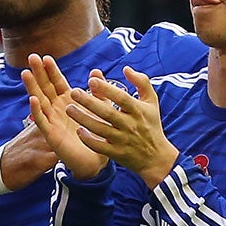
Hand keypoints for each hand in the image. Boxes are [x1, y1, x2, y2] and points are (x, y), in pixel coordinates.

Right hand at [23, 56, 104, 180]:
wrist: (96, 158)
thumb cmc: (97, 133)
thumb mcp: (101, 108)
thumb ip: (98, 91)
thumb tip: (96, 71)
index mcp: (68, 101)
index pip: (57, 82)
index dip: (51, 70)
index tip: (46, 57)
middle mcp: (57, 109)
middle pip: (45, 88)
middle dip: (38, 73)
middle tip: (32, 57)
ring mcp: (52, 121)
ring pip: (39, 101)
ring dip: (32, 87)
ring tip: (26, 73)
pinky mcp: (51, 135)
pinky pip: (42, 121)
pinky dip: (36, 110)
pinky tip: (32, 99)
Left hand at [67, 69, 178, 185]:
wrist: (156, 157)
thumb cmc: (151, 124)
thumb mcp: (152, 102)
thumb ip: (141, 82)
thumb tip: (126, 68)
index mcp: (138, 110)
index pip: (121, 98)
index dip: (107, 89)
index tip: (92, 80)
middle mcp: (130, 125)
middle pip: (107, 113)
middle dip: (89, 102)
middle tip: (73, 92)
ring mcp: (122, 140)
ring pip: (100, 129)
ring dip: (84, 119)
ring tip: (69, 109)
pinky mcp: (116, 153)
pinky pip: (100, 147)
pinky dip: (89, 140)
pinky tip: (78, 131)